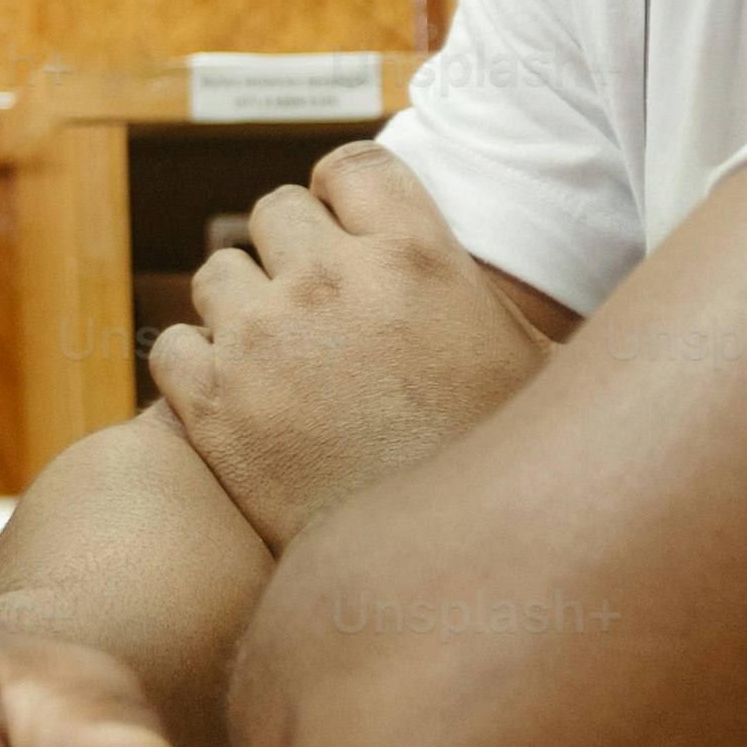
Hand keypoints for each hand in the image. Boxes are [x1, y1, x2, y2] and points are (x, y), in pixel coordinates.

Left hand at [150, 141, 553, 546]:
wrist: (436, 581)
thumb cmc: (499, 470)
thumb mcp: (543, 369)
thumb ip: (529, 305)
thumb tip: (574, 288)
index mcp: (418, 255)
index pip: (355, 164)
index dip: (344, 192)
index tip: (346, 226)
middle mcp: (331, 281)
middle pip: (275, 211)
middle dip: (291, 250)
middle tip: (313, 304)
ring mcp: (262, 339)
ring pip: (218, 274)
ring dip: (240, 305)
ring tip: (275, 355)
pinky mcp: (211, 404)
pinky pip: (172, 345)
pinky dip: (196, 365)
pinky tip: (234, 397)